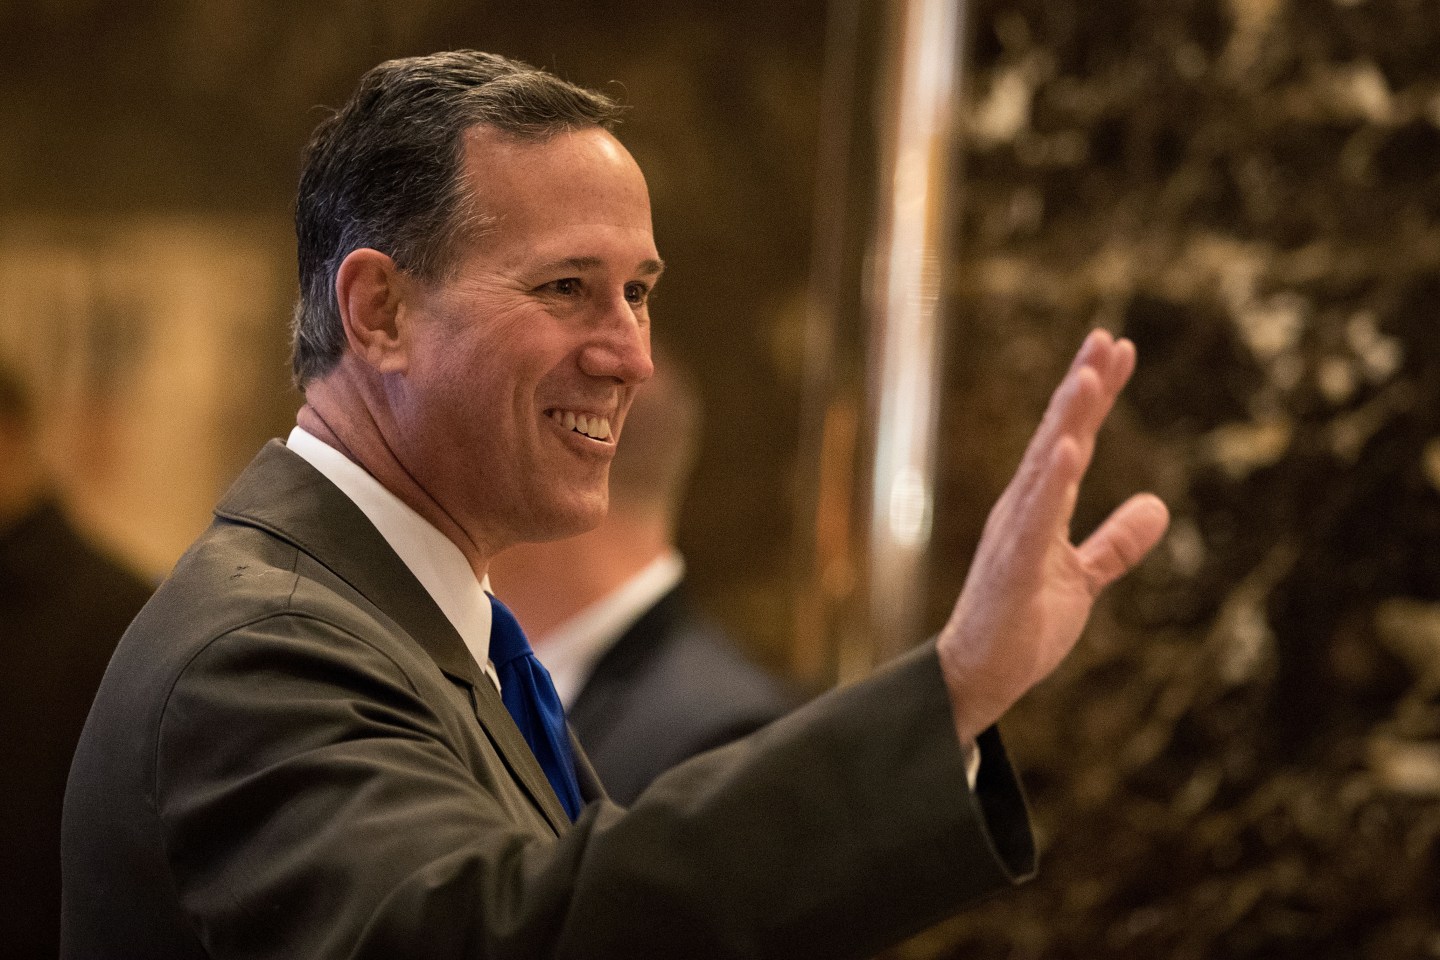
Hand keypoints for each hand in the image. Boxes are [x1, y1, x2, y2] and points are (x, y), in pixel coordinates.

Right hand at [937, 329, 1169, 744]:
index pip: (1073, 439)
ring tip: (1088, 377)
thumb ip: (1116, 542)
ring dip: (1067, 420)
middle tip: (1106, 338)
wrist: (979, 678)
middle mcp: (1022, 508)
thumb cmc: (1021, 625)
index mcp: (1038, 507)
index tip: (1120, 348)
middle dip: (1081, 387)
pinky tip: (1071, 450)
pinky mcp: (1011, 566)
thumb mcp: (1083, 579)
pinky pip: (1035, 519)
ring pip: (1044, 466)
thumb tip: (1158, 505)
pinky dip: (1052, 482)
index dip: (1097, 395)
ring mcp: (1014, 534)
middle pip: (1057, 436)